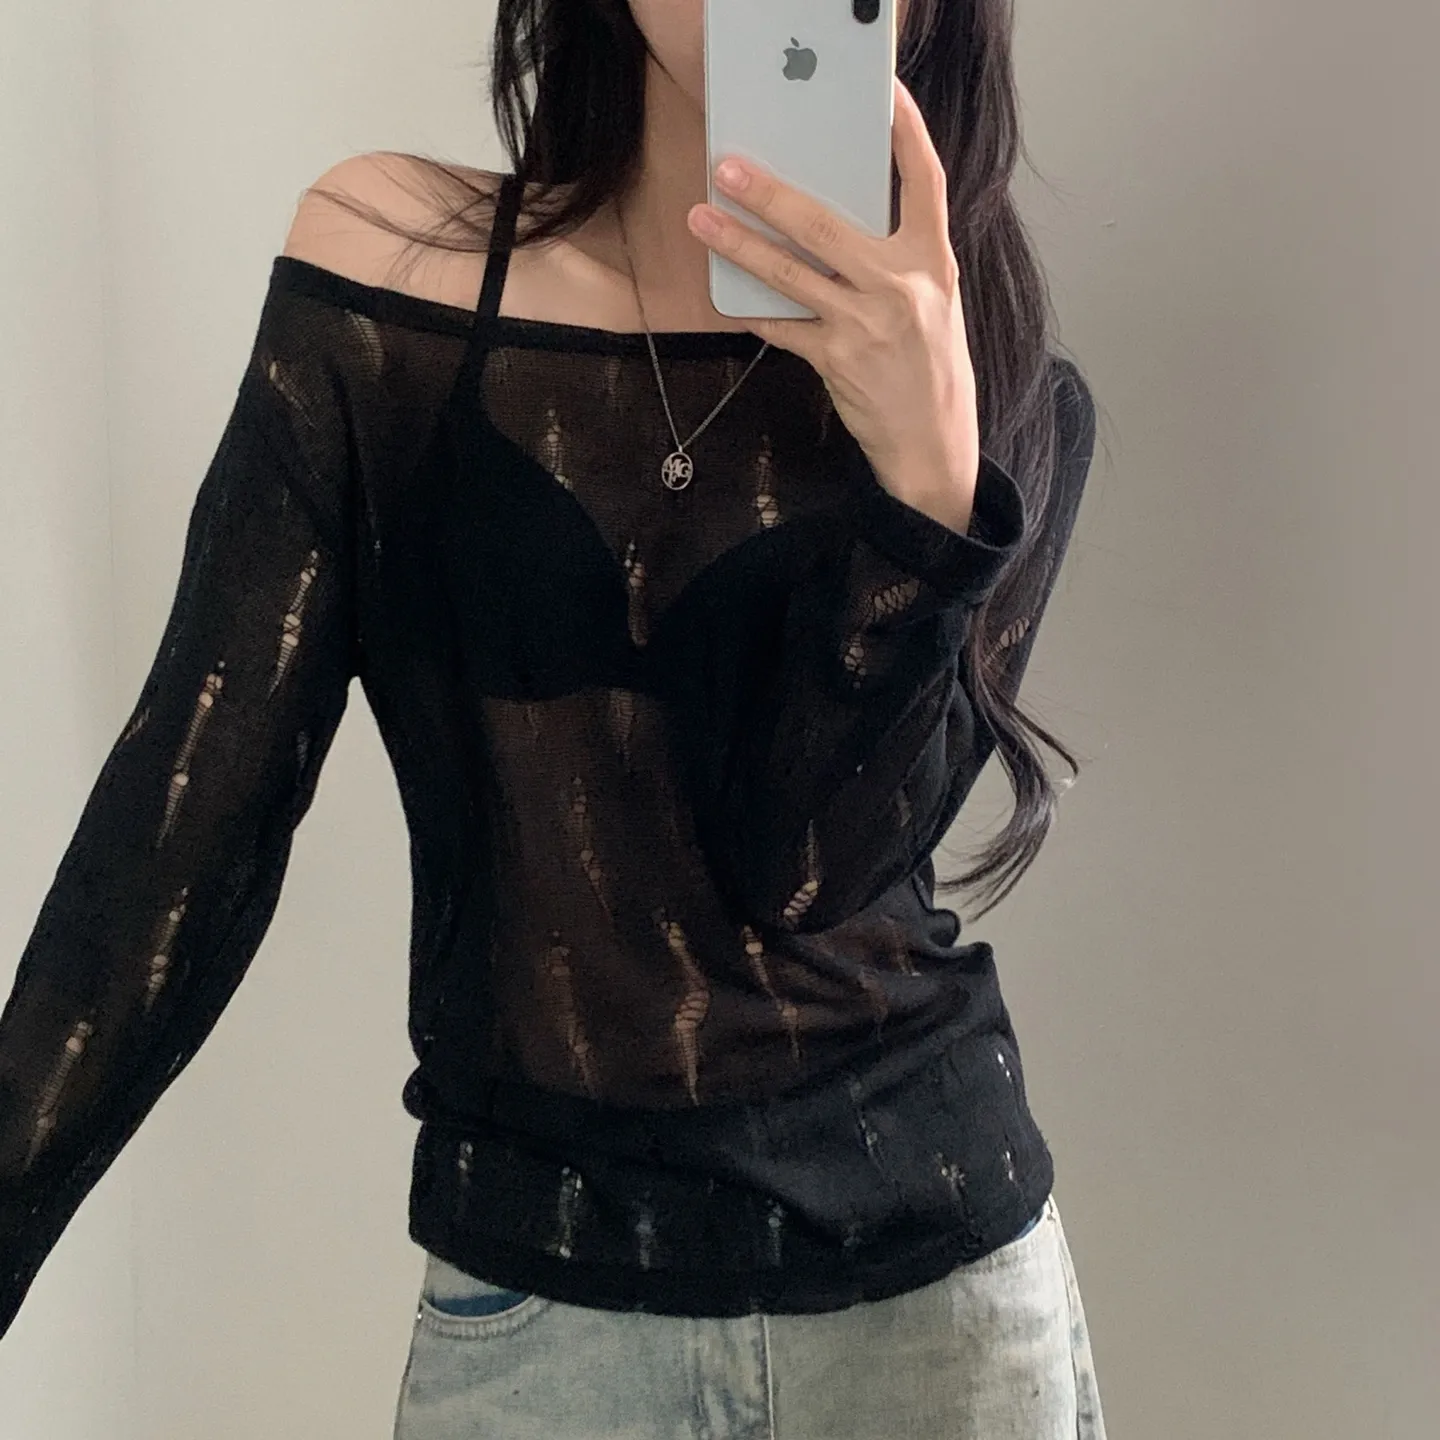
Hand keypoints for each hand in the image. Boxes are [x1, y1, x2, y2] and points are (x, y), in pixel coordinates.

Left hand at [687, 75, 980, 530]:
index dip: (905, 133)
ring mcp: (865, 324)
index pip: (925, 181)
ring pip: (790, 274)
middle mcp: (901, 286)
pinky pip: (783, 327)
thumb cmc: (930, 369)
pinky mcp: (836, 360)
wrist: (934, 443)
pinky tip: (730, 298)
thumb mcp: (934, 304)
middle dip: (771, 194)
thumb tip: (838, 223)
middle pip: (826, 224)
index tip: (884, 96)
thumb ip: (897, 262)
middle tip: (730, 169)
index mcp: (932, 262)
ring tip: (704, 221)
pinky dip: (754, 312)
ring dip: (740, 246)